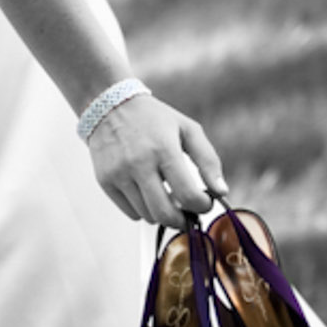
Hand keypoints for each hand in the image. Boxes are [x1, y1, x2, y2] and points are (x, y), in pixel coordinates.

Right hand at [85, 93, 229, 226]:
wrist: (109, 106)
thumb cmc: (153, 118)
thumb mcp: (187, 129)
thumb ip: (208, 160)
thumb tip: (221, 191)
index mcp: (163, 148)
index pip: (187, 194)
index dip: (202, 206)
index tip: (204, 202)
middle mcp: (139, 163)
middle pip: (165, 213)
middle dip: (182, 220)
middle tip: (188, 214)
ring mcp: (119, 174)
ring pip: (147, 216)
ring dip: (162, 213)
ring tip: (166, 197)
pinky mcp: (105, 181)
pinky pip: (130, 213)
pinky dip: (143, 209)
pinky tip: (147, 192)